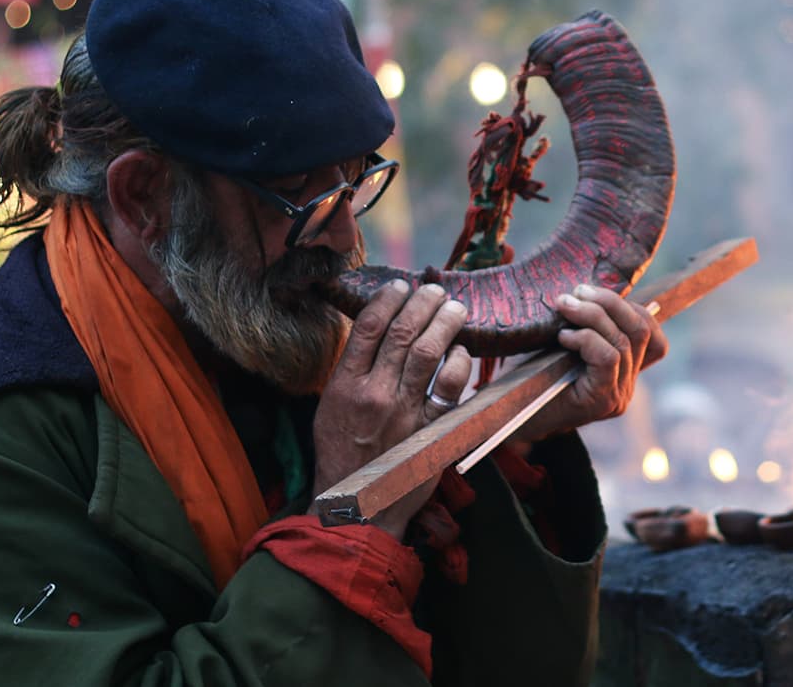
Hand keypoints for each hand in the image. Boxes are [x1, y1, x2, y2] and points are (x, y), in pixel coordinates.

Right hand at [312, 280, 472, 538]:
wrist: (357, 506)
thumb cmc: (341, 454)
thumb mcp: (331, 408)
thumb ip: (352, 371)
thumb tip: (375, 330)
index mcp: (345, 385)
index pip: (368, 326)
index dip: (388, 298)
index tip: (401, 286)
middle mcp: (375, 393)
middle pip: (402, 331)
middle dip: (422, 302)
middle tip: (435, 290)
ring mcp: (405, 411)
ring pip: (429, 352)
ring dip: (445, 322)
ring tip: (454, 307)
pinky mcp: (432, 431)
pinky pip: (452, 388)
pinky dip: (460, 363)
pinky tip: (462, 351)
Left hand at [511, 284, 667, 444]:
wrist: (510, 416)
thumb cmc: (532, 374)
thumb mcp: (563, 342)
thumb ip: (585, 323)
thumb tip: (584, 287)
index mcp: (624, 369)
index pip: (651, 335)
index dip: (631, 307)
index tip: (593, 293)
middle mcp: (628, 384)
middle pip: (641, 330)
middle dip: (610, 302)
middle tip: (578, 291)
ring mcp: (618, 394)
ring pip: (623, 341)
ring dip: (592, 315)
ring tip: (565, 305)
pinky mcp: (602, 401)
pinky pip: (608, 358)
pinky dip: (587, 339)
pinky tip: (564, 337)